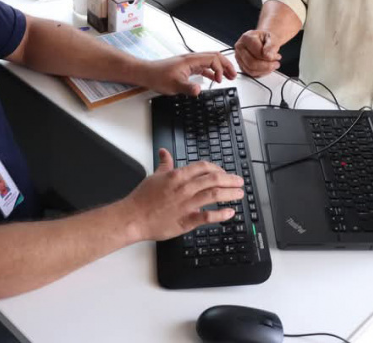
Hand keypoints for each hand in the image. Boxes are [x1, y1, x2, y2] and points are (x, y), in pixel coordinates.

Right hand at [120, 149, 244, 241]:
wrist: (133, 217)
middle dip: (229, 180)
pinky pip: (207, 217)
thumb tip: (164, 152)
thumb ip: (164, 164)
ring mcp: (186, 204)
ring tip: (239, 194)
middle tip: (239, 182)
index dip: (217, 169)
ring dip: (229, 194)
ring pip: (213, 195)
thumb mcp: (154, 176)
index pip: (203, 167)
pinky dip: (220, 214)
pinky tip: (229, 213)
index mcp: (177, 176)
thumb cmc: (142, 198)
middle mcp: (184, 189)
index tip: (224, 173)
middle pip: (213, 180)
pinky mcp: (186, 220)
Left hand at [141, 52, 236, 96]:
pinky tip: (214, 80)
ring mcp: (190, 63)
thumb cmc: (157, 76)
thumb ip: (188, 87)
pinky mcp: (187, 68)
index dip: (220, 69)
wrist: (146, 73)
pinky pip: (204, 68)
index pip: (213, 59)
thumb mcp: (174, 85)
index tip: (220, 80)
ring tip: (228, 77)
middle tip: (233, 75)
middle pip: (215, 57)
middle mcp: (192, 59)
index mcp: (191, 60)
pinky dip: (212, 72)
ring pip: (210, 62)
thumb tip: (199, 90)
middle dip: (226, 65)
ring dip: (220, 68)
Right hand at [235, 30, 281, 76]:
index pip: (257, 53)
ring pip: (251, 70)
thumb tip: (268, 55)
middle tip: (276, 63)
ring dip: (265, 70)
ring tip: (273, 65)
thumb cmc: (266, 38)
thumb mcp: (273, 38)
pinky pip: (251, 74)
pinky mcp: (241, 65)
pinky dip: (261, 73)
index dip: (269, 58)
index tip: (277, 57)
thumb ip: (271, 46)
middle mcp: (240, 47)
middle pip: (252, 63)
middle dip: (267, 66)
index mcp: (246, 38)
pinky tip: (267, 68)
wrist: (264, 39)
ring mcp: (239, 57)